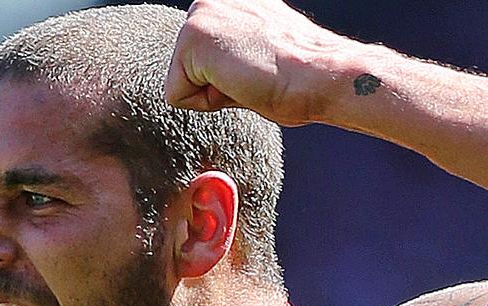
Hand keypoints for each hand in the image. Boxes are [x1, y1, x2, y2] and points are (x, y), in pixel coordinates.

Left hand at [165, 0, 347, 125]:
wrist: (320, 76)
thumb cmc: (301, 75)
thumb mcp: (257, 52)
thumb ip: (230, 52)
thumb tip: (215, 69)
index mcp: (228, 3)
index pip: (199, 62)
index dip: (226, 81)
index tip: (260, 69)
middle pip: (184, 70)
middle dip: (215, 86)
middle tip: (254, 76)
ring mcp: (200, 13)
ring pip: (180, 82)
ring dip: (213, 93)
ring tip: (249, 78)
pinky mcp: (192, 36)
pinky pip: (177, 96)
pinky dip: (207, 103)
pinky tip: (239, 83)